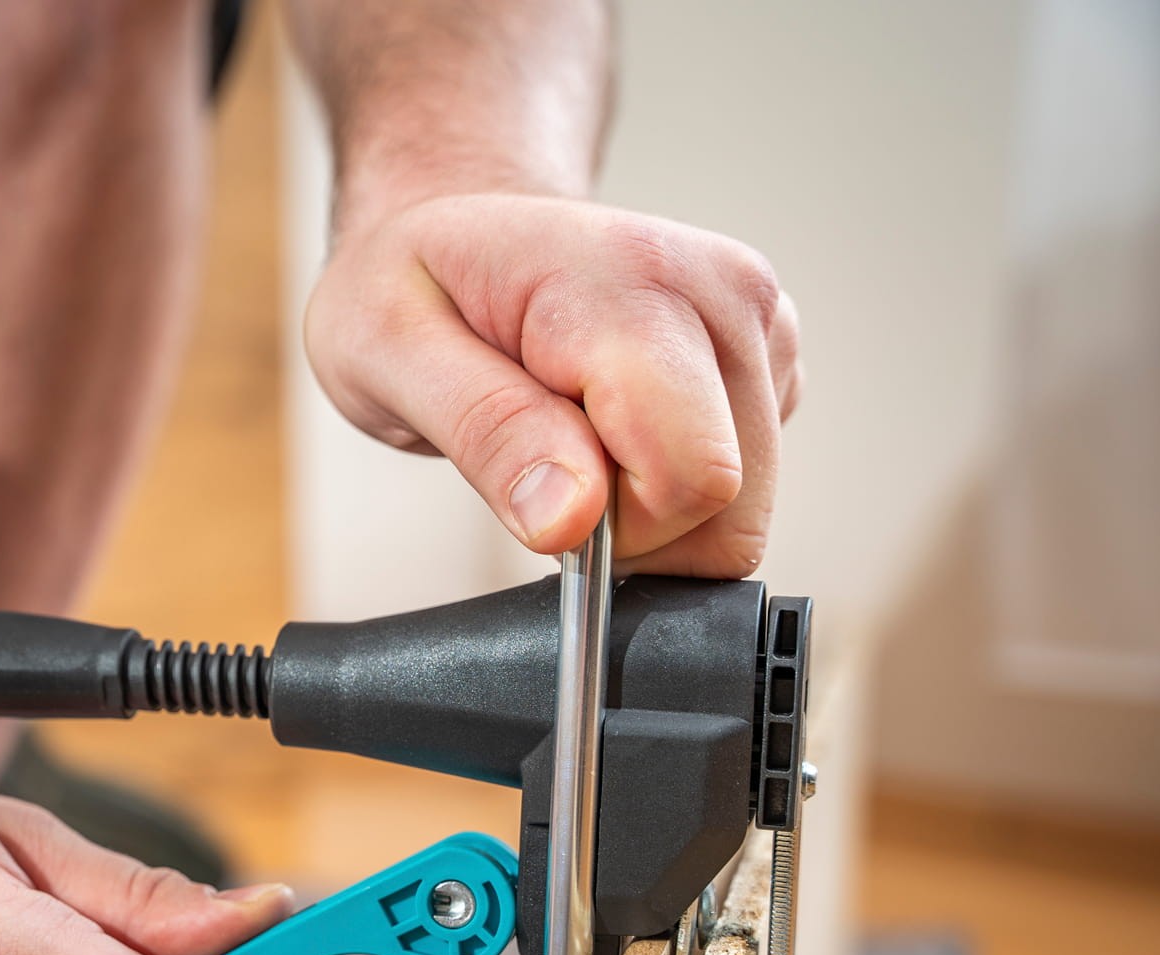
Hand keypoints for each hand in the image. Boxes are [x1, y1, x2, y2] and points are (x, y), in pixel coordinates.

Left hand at [305, 194, 801, 576]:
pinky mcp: (766, 355)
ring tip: (570, 430)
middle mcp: (719, 290)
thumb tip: (570, 517)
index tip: (539, 485)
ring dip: (653, 504)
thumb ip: (488, 434)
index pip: (692, 474)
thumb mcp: (393, 353)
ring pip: (745, 504)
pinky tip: (611, 422)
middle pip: (732, 501)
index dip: (614, 525)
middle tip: (547, 459)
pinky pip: (742, 481)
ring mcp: (755, 321)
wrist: (459, 223)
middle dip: (636, 523)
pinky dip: (673, 479)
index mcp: (631, 282)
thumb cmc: (418, 283)